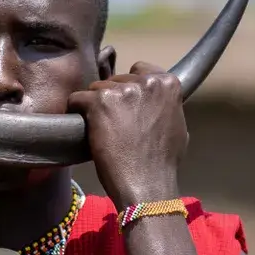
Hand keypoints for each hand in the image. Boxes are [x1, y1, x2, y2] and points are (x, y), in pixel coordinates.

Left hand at [66, 61, 186, 206]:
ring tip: (101, 130)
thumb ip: (166, 105)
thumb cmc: (162, 162)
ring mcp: (122, 90)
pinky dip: (76, 112)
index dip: (129, 88)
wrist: (147, 185)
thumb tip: (159, 101)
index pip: (139, 69)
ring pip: (95, 88)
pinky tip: (83, 128)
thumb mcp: (177, 126)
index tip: (126, 105)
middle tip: (113, 124)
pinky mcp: (99, 102)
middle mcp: (146, 82)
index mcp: (167, 83)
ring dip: (94, 106)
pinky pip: (76, 98)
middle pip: (115, 79)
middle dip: (112, 98)